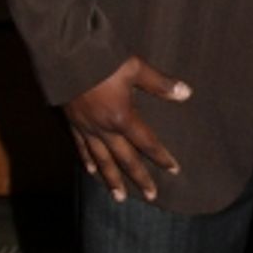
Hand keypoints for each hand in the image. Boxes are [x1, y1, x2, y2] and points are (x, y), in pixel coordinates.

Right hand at [63, 56, 190, 202]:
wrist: (65, 55)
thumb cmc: (102, 60)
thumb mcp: (135, 68)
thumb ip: (160, 83)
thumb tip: (186, 93)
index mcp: (122, 117)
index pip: (147, 142)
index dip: (161, 157)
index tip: (174, 170)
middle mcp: (104, 129)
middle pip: (125, 159)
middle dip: (139, 178)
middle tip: (151, 196)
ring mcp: (87, 128)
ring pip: (102, 159)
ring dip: (112, 179)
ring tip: (120, 197)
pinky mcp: (73, 123)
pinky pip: (81, 146)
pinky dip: (87, 160)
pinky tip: (91, 171)